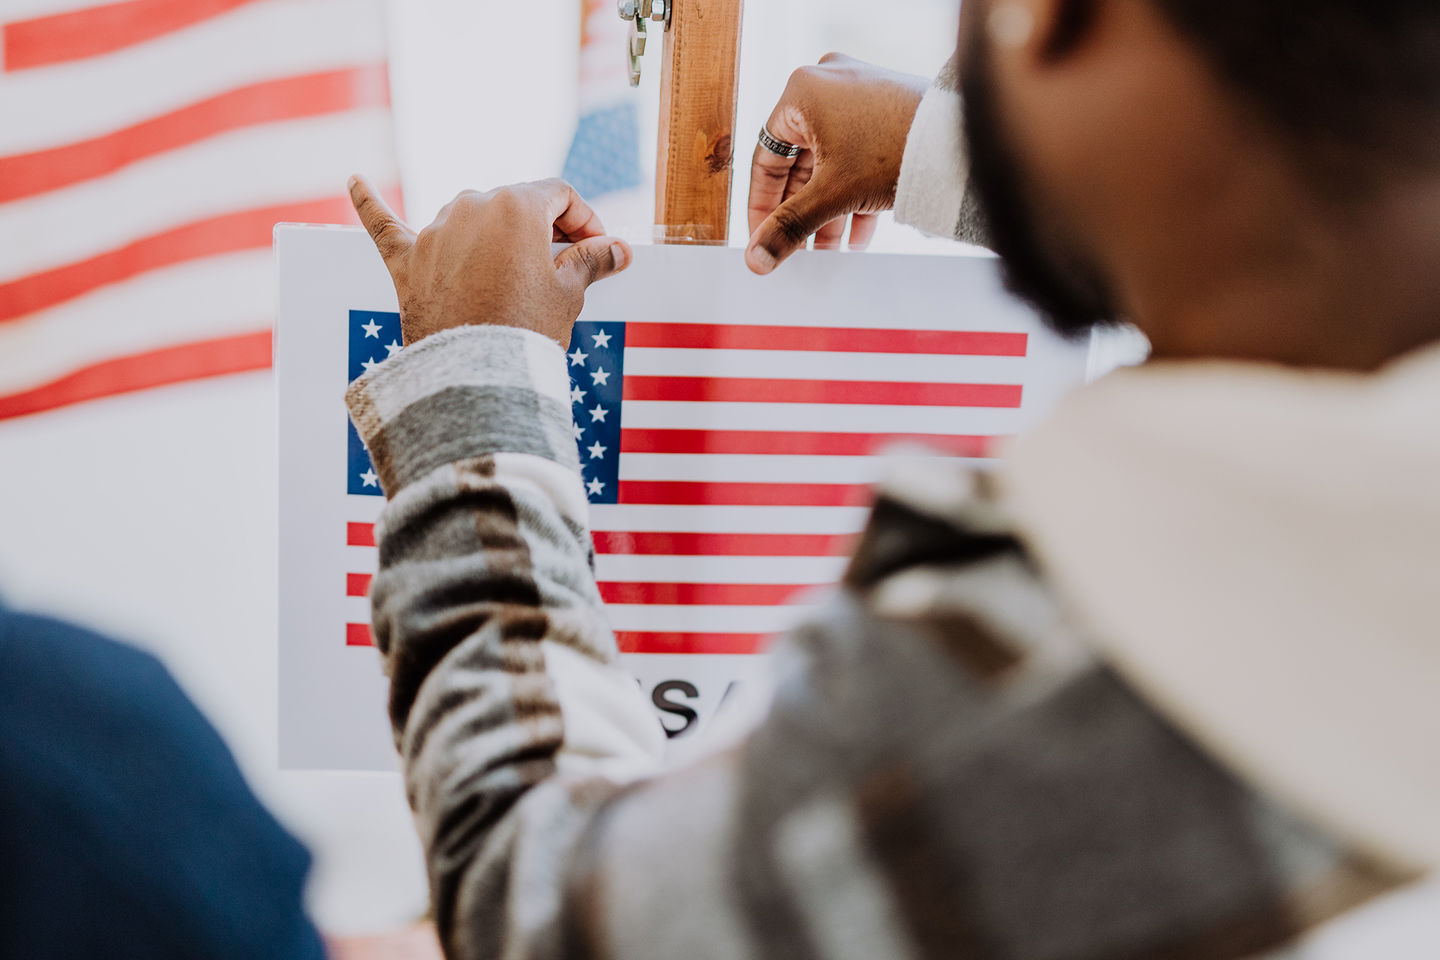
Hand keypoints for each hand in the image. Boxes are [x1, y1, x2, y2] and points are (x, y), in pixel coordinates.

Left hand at [348, 176, 631, 347]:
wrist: (474, 376)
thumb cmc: (525, 330)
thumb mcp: (568, 293)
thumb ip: (591, 260)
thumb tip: (618, 248)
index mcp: (517, 205)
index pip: (559, 194)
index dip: (584, 218)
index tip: (597, 247)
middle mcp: (472, 206)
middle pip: (515, 204)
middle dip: (542, 229)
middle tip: (565, 265)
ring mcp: (435, 231)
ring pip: (470, 217)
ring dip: (491, 232)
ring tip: (514, 266)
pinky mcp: (406, 262)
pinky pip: (384, 225)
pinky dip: (369, 203)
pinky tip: (356, 181)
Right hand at [746, 54, 928, 274]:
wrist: (959, 140)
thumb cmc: (894, 150)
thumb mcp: (832, 195)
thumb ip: (788, 227)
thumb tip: (756, 258)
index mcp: (802, 91)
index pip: (766, 158)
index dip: (762, 206)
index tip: (762, 237)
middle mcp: (828, 83)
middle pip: (800, 162)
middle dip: (802, 212)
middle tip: (799, 249)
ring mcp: (859, 93)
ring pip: (830, 162)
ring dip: (828, 209)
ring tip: (830, 249)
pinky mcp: (886, 107)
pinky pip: (857, 154)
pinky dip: (854, 192)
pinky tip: (859, 235)